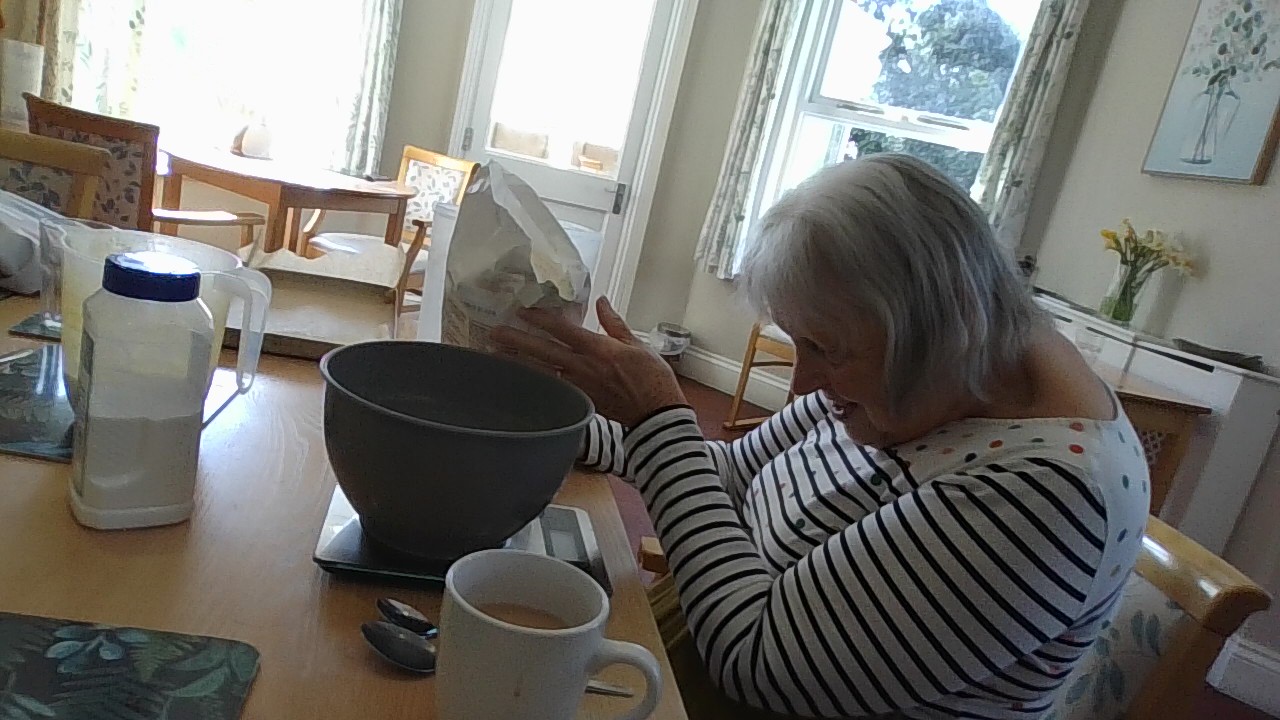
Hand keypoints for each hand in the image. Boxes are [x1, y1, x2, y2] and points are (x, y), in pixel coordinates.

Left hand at [490, 297, 686, 426]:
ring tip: (497, 356)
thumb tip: (602, 302)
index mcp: (598, 348)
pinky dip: (535, 383)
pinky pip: (552, 389)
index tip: (521, 311)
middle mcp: (584, 366)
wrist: (657, 415)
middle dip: (518, 341)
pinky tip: (521, 381)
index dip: (540, 319)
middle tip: (494, 333)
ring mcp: (579, 386)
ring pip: (542, 372)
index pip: (563, 330)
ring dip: (519, 364)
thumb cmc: (653, 378)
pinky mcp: (581, 401)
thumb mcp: (637, 344)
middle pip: (544, 351)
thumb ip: (614, 323)